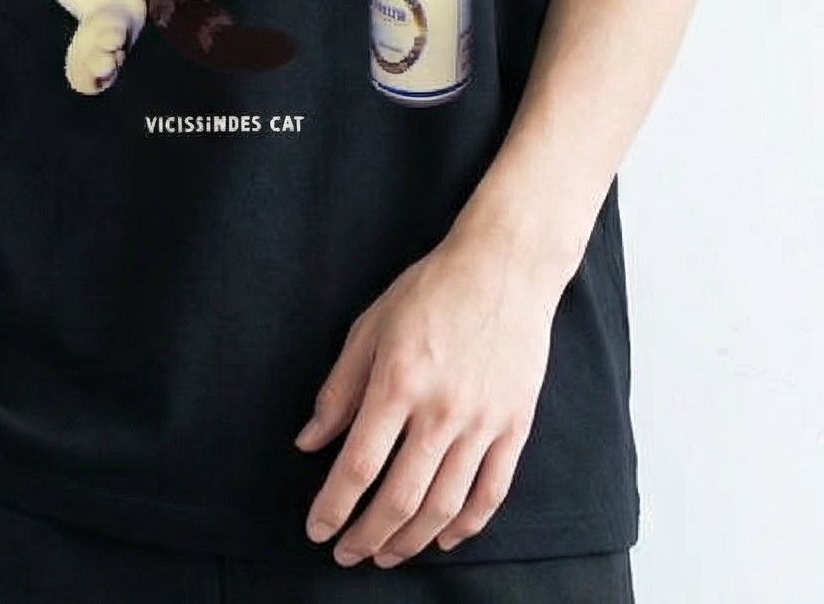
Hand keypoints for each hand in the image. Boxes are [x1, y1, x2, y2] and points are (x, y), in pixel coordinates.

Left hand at [295, 228, 560, 565]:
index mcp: (397, 381)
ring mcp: (482, 422)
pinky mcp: (514, 426)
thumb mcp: (370, 327)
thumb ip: (339, 389)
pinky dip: (465, 526)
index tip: (317, 530)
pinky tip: (441, 538)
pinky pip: (490, 493)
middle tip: (346, 554)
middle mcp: (441, 409)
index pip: (358, 465)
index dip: (333, 506)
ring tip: (385, 555)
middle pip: (399, 497)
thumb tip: (309, 442)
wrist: (503, 268)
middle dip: (366, 536)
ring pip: (443, 506)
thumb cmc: (431, 291)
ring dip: (410, 541)